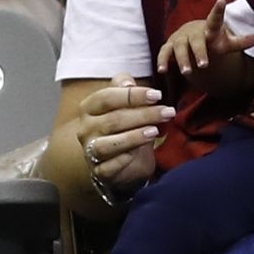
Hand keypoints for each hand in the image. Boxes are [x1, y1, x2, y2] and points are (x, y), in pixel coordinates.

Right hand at [73, 74, 171, 190]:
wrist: (119, 160)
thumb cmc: (124, 125)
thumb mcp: (125, 103)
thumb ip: (125, 88)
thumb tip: (127, 82)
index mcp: (89, 108)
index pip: (107, 97)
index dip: (133, 96)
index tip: (158, 95)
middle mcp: (86, 129)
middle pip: (113, 120)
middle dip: (143, 115)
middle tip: (167, 112)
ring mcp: (90, 151)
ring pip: (106, 145)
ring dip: (132, 137)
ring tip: (154, 131)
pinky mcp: (99, 171)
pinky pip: (107, 168)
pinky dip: (122, 161)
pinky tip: (136, 154)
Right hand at [156, 0, 253, 75]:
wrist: (192, 35)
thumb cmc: (212, 39)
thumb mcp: (226, 42)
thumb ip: (239, 42)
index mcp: (210, 29)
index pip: (215, 19)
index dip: (218, 11)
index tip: (221, 1)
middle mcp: (194, 33)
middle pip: (196, 41)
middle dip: (199, 52)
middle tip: (204, 64)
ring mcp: (180, 39)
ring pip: (179, 48)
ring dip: (183, 60)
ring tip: (188, 72)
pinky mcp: (169, 47)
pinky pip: (164, 53)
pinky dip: (163, 61)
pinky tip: (162, 71)